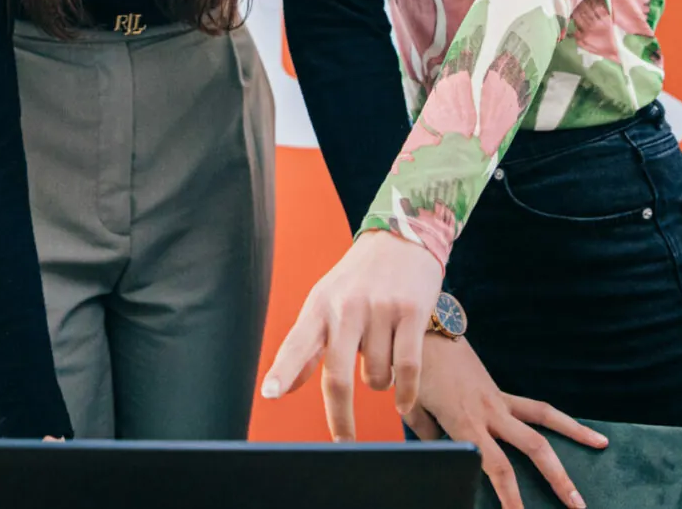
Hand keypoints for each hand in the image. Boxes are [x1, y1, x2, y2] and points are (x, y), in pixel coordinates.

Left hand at [259, 229, 444, 439]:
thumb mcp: (326, 302)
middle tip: (343, 442)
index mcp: (319, 306)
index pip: (296, 343)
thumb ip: (307, 346)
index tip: (270, 394)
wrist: (402, 238)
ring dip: (380, 383)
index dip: (283, 371)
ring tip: (382, 358)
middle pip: (337, 375)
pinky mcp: (411, 312)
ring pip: (376, 376)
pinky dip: (405, 393)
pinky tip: (402, 402)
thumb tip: (282, 388)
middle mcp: (346, 307)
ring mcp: (379, 309)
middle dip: (340, 416)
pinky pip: (408, 368)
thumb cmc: (359, 279)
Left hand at [403, 335, 606, 508]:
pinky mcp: (500, 393)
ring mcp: (498, 400)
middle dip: (556, 479)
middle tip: (577, 505)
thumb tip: (442, 451)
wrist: (421, 331)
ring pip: (544, 419)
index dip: (510, 495)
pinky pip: (536, 408)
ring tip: (602, 446)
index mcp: (466, 423)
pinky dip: (559, 418)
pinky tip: (578, 426)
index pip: (497, 466)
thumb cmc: (414, 375)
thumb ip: (430, 436)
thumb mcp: (413, 411)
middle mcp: (489, 412)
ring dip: (575, 435)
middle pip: (532, 448)